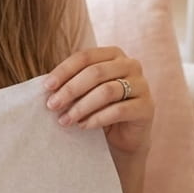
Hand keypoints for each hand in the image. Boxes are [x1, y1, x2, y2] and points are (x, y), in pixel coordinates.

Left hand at [44, 46, 152, 192]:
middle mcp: (131, 65)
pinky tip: (83, 126)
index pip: (85, 57)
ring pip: (107, 91)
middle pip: (96, 72)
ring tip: (65, 120)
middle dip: (70, 90)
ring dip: (81, 106)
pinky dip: (97, 118)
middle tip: (52, 106)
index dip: (64, 71)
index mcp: (113, 55)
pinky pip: (119, 110)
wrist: (123, 137)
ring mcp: (142, 85)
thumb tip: (46, 86)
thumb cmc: (99, 110)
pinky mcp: (147, 107)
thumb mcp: (84, 93)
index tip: (46, 87)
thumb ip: (71, 84)